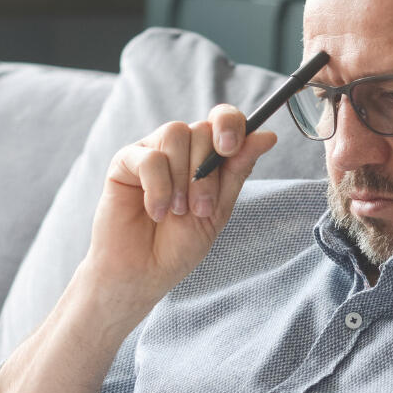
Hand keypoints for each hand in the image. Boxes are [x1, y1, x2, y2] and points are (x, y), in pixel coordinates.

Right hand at [77, 104, 277, 311]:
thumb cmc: (179, 245)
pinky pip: (149, 157)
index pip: (224, 120)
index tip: (230, 148)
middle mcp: (180, 149)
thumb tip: (267, 135)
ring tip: (176, 212)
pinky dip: (158, 188)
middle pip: (201, 129)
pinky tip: (156, 212)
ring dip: (182, 179)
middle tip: (200, 209)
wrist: (143, 273)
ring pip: (176, 134)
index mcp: (206, 157)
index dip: (230, 124)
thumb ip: (238, 170)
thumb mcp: (218, 210)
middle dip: (206, 172)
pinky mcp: (125, 163)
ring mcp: (152, 152)